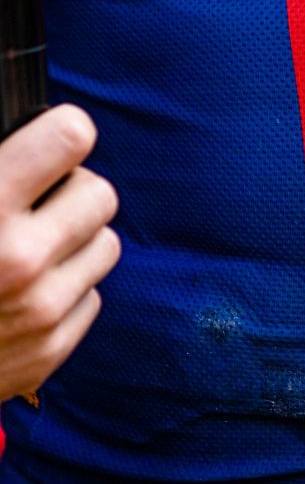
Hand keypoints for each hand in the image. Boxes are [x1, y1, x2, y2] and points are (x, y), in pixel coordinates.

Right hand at [0, 106, 120, 400]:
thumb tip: (30, 133)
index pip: (71, 136)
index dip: (63, 133)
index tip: (53, 142)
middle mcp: (20, 258)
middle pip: (101, 194)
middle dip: (72, 193)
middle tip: (38, 203)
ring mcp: (40, 310)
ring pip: (105, 245)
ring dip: (75, 243)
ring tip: (30, 249)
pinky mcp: (50, 350)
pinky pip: (91, 297)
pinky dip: (65, 292)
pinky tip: (22, 296)